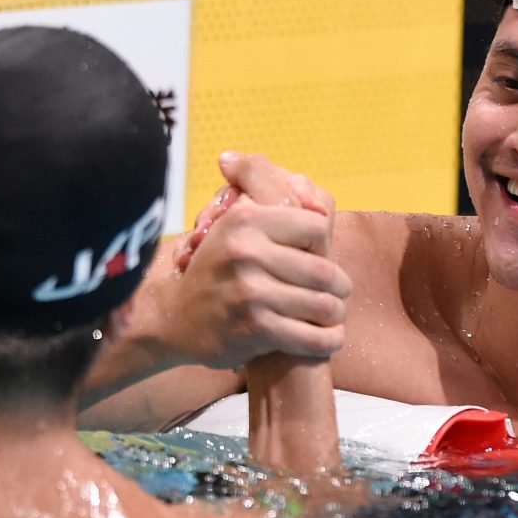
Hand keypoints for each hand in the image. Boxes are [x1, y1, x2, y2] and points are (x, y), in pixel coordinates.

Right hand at [141, 153, 350, 369]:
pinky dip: (329, 341)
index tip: (321, 256)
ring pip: (324, 305)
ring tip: (332, 314)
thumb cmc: (220, 267)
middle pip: (325, 271)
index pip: (317, 226)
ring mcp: (250, 292)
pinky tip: (329, 337)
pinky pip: (313, 339)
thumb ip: (270, 194)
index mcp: (245, 218)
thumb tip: (296, 176)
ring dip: (335, 314)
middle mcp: (245, 252)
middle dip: (340, 285)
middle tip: (339, 291)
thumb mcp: (236, 221)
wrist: (177, 318)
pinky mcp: (254, 329)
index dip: (325, 244)